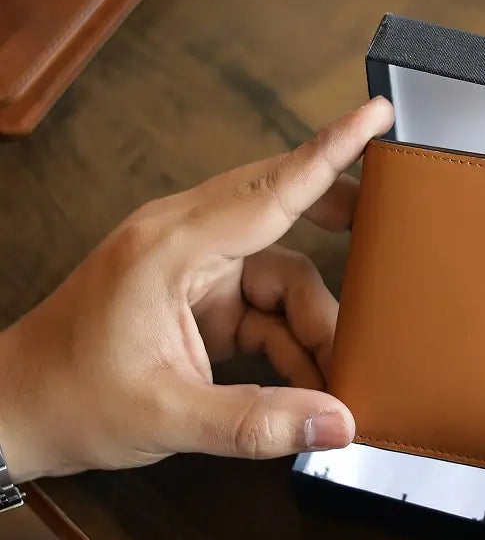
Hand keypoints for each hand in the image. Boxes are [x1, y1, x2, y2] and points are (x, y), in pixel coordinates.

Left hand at [0, 98, 393, 481]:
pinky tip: (307, 382)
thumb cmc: (70, 398)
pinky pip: (266, 303)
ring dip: (313, 324)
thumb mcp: (166, 417)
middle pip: (284, 211)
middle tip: (391, 233)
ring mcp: (194, 267)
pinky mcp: (199, 293)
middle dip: (340, 227)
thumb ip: (258, 422)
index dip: (329, 151)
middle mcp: (186, 242)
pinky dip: (291, 341)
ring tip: (334, 375)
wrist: (14, 411)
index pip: (269, 190)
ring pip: (284, 271)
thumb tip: (337, 423)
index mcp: (171, 248)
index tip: (373, 116)